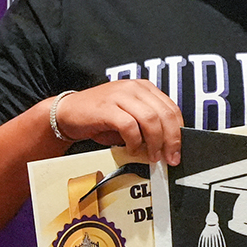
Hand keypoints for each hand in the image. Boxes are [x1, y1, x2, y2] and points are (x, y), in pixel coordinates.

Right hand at [50, 80, 184, 165]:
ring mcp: (120, 95)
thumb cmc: (99, 116)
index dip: (179, 132)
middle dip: (171, 140)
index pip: (172, 109)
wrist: (67, 112)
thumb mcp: (128, 116)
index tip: (178, 150)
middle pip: (165, 115)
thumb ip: (148, 125)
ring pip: (150, 120)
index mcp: (143, 88)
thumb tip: (167, 146)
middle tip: (169, 158)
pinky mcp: (107, 107)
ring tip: (152, 156)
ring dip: (155, 143)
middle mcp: (134, 88)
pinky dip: (134, 141)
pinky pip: (129, 126)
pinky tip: (130, 149)